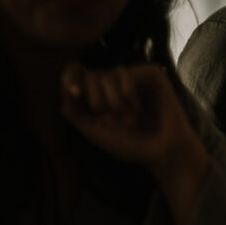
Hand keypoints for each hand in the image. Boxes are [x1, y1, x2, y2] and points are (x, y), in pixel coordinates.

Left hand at [60, 63, 209, 224]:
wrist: (162, 151)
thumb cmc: (131, 145)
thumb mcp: (96, 133)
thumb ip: (76, 114)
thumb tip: (63, 97)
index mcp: (99, 96)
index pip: (77, 75)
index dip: (70, 78)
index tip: (73, 93)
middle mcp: (115, 84)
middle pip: (91, 75)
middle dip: (97, 101)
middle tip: (112, 120)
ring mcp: (133, 77)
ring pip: (107, 74)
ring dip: (113, 101)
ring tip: (128, 120)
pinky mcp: (150, 73)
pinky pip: (125, 73)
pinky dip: (126, 93)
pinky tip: (137, 108)